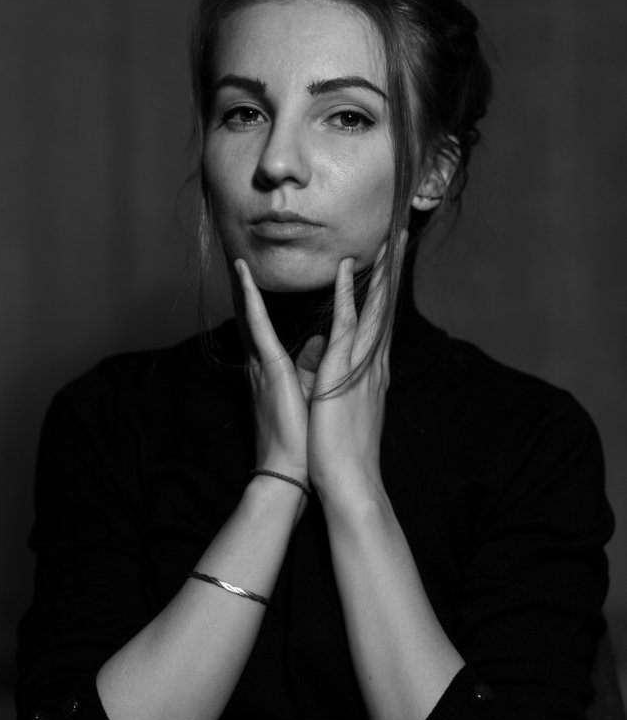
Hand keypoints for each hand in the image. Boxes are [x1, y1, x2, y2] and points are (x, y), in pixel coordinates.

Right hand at [233, 259, 324, 483]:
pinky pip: (258, 327)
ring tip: (235, 258)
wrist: (291, 472)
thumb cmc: (303, 439)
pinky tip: (242, 278)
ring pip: (252, 316)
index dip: (258, 301)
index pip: (264, 328)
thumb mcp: (309, 392)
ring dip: (242, 286)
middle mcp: (263, 364)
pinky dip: (249, 301)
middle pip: (251, 317)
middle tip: (235, 258)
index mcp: (273, 371)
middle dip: (242, 289)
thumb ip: (312, 364)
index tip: (252, 276)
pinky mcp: (270, 370)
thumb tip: (319, 340)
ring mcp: (263, 366)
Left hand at [307, 238, 402, 502]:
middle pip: (385, 308)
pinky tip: (348, 270)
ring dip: (380, 274)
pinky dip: (349, 295)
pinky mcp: (344, 372)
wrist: (349, 482)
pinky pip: (348, 325)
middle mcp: (373, 364)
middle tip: (399, 237)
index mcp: (370, 372)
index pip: (379, 323)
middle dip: (392, 272)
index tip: (388, 262)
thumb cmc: (341, 450)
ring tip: (387, 241)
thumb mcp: (335, 402)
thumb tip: (321, 346)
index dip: (384, 290)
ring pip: (375, 310)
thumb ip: (330, 370)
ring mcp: (362, 366)